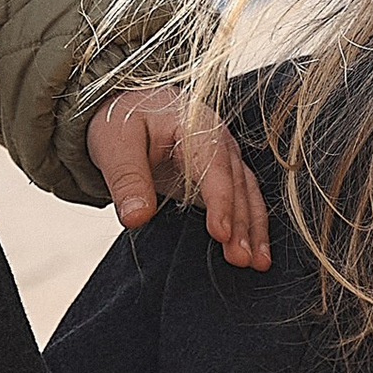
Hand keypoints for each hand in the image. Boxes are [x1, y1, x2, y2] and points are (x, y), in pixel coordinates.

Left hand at [86, 89, 271, 270]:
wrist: (127, 108)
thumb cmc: (122, 122)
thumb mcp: (115, 145)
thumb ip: (127, 180)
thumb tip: (136, 218)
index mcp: (194, 125)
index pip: (214, 166)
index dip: (220, 201)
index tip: (221, 234)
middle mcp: (218, 139)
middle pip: (237, 183)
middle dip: (241, 223)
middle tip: (240, 259)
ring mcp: (224, 157)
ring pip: (247, 193)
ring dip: (253, 229)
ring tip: (257, 264)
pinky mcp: (222, 175)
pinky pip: (244, 200)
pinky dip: (252, 226)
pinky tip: (257, 254)